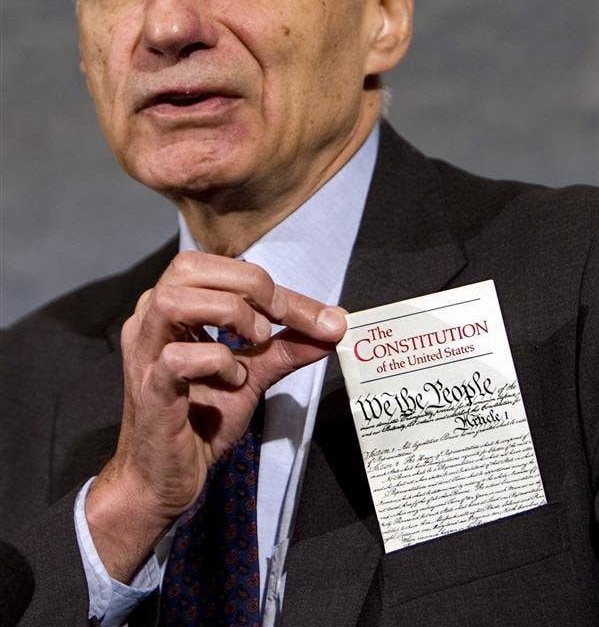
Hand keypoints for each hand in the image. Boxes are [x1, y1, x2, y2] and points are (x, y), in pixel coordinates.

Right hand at [85, 251, 345, 580]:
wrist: (166, 479)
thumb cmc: (199, 421)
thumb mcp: (252, 375)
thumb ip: (287, 348)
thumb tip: (333, 325)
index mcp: (174, 308)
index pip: (220, 270)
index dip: (270, 284)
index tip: (318, 315)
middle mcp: (150, 321)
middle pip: (189, 266)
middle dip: (249, 285)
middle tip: (281, 319)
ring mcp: (145, 353)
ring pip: (174, 300)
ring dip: (228, 313)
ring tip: (257, 340)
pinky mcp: (149, 389)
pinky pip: (177, 358)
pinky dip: (217, 362)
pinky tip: (234, 381)